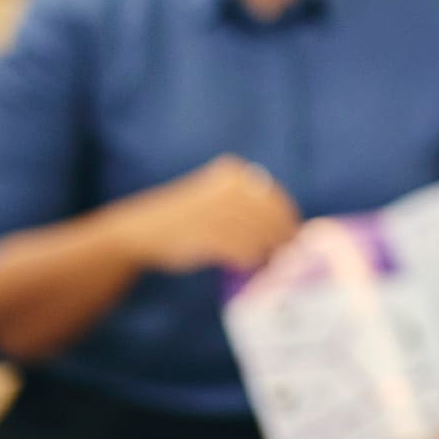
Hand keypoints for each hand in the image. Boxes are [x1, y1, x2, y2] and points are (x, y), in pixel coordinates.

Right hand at [118, 155, 299, 274]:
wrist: (143, 230)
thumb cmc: (186, 219)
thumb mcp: (217, 198)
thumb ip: (248, 207)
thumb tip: (289, 229)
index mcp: (233, 174)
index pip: (275, 198)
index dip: (288, 220)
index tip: (295, 237)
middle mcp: (228, 187)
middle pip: (271, 217)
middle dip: (282, 238)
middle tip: (288, 256)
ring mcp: (218, 210)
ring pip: (260, 235)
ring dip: (268, 251)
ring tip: (268, 263)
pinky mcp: (209, 234)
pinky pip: (243, 249)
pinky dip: (249, 258)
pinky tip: (246, 264)